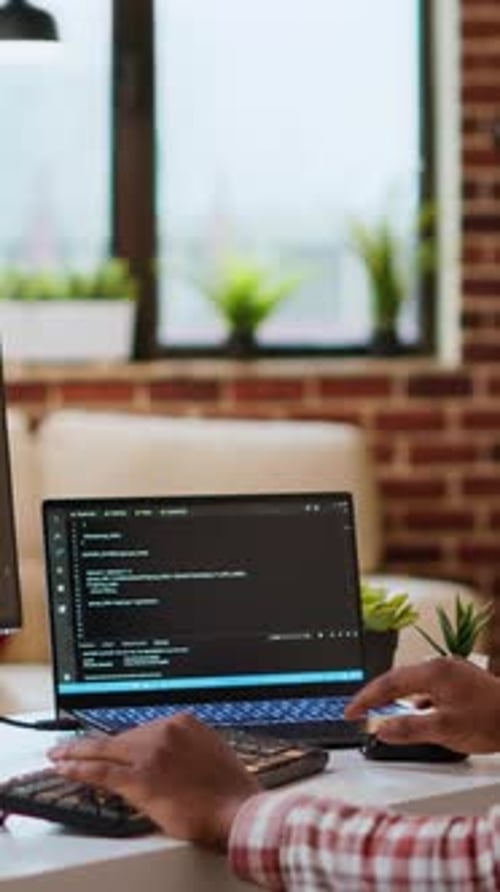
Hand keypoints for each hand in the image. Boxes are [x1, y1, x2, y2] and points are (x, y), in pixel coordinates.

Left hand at [48, 714, 258, 848]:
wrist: (239, 811)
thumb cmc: (231, 792)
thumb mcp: (210, 755)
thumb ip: (186, 750)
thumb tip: (170, 760)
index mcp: (184, 723)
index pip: (142, 730)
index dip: (121, 740)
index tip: (109, 742)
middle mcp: (165, 732)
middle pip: (121, 738)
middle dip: (96, 745)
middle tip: (71, 747)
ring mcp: (151, 754)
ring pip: (105, 750)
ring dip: (78, 753)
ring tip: (60, 756)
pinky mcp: (140, 779)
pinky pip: (101, 771)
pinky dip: (78, 769)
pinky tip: (64, 768)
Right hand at [345, 657, 499, 753]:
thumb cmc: (491, 720)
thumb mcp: (444, 729)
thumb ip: (409, 729)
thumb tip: (383, 730)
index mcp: (433, 672)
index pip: (389, 683)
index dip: (366, 699)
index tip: (351, 711)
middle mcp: (442, 666)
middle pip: (399, 678)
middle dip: (377, 695)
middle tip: (359, 710)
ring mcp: (453, 672)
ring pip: (414, 682)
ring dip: (396, 696)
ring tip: (381, 710)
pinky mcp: (463, 682)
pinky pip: (429, 688)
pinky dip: (415, 700)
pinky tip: (417, 712)